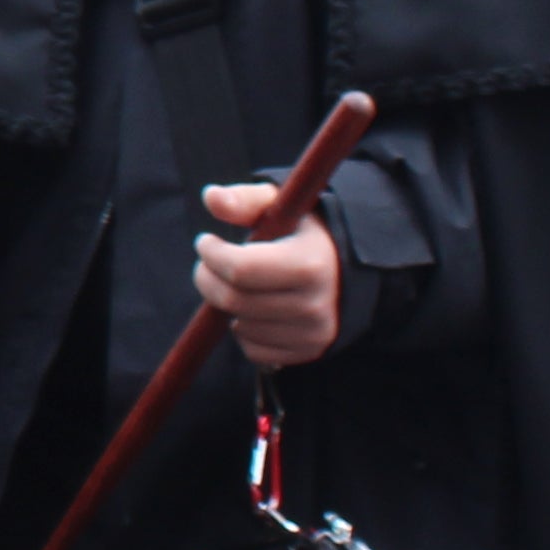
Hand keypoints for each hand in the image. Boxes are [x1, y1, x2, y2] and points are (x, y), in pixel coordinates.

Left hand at [194, 190, 344, 365]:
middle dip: (208, 279)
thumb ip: (245, 200)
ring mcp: (314, 333)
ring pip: (240, 328)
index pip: (241, 269)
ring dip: (228, 306)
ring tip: (242, 284)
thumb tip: (212, 197)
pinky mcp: (309, 352)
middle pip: (234, 300)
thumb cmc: (299, 232)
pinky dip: (244, 331)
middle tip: (208, 264)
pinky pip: (254, 351)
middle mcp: (315, 303)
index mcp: (310, 262)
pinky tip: (257, 308)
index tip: (206, 242)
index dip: (212, 254)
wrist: (344, 268)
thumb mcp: (278, 207)